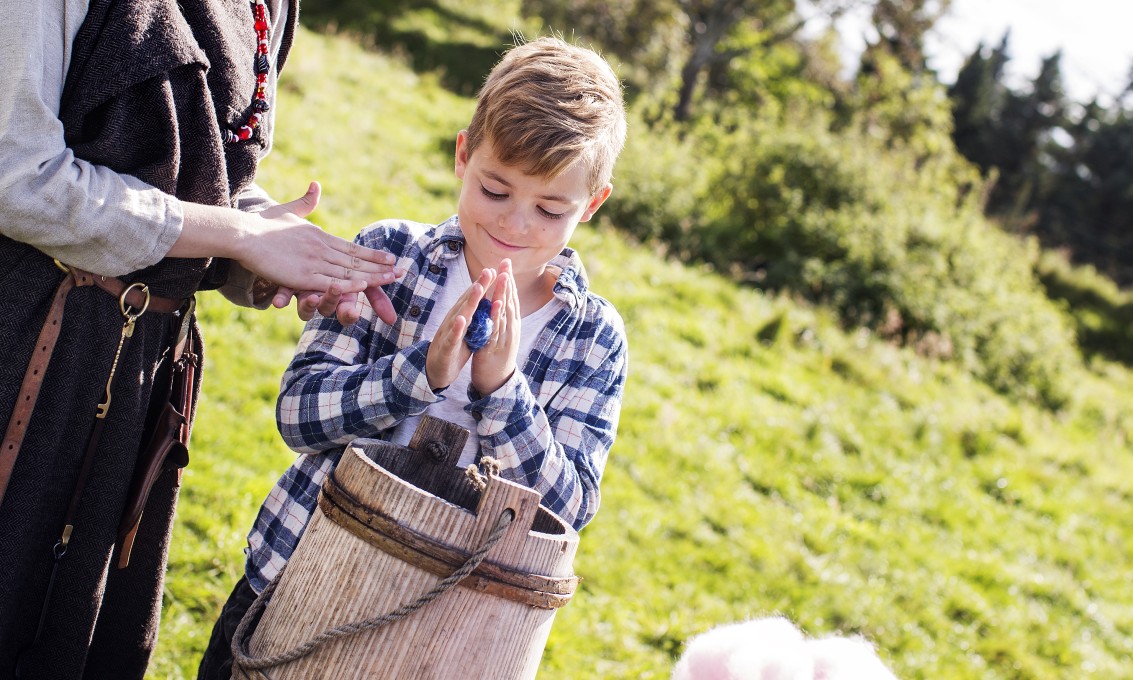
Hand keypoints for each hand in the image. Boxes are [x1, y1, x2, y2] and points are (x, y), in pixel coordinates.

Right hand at [240, 182, 401, 323]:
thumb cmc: (262, 224)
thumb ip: (305, 202)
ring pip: (349, 271)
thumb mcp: (288, 210)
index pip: (352, 247)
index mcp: (319, 236)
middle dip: (380, 267)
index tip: (391, 258)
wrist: (243, 232)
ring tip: (392, 279)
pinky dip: (348, 285)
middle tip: (402, 271)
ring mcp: (313, 262)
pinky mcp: (302, 276)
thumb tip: (316, 184)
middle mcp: (321, 248)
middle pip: (356, 260)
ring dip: (372, 276)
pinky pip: (330, 282)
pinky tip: (363, 287)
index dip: (373, 254)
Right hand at [425, 267, 497, 390]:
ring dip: (469, 302)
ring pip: (460, 315)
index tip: (494, 270)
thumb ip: (475, 317)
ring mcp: (449, 333)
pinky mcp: (446, 347)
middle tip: (489, 271)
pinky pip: (452, 337)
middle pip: (467, 301)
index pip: (473, 298)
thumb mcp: (468, 331)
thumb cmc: (454, 348)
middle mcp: (453, 321)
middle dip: (478, 286)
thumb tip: (488, 302)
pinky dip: (456, 328)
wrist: (435, 370)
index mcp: (461, 317)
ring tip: (478, 288)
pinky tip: (461, 320)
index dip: (483, 284)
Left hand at [471, 259, 519, 395]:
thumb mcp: (502, 334)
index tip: (506, 263)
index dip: (509, 281)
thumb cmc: (497, 356)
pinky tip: (495, 304)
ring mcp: (504, 338)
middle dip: (507, 282)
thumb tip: (502, 301)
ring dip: (503, 295)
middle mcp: (510, 329)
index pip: (511, 298)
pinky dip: (496, 316)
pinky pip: (495, 330)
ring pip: (504, 314)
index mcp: (511, 324)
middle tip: (506, 263)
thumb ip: (502, 318)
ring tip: (503, 278)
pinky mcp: (494, 347)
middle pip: (509, 302)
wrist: (496, 383)